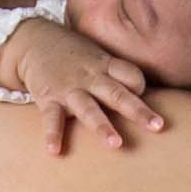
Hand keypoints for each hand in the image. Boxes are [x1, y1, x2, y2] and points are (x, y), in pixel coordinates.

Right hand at [0, 14, 167, 154]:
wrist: (34, 40)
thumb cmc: (74, 55)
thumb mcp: (98, 56)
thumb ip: (118, 75)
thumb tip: (144, 96)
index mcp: (105, 65)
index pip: (130, 74)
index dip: (139, 85)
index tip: (144, 95)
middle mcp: (90, 77)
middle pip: (117, 93)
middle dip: (137, 111)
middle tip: (157, 127)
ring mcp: (69, 89)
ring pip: (88, 109)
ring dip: (102, 126)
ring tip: (116, 144)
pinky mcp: (48, 98)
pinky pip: (51, 118)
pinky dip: (52, 134)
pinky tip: (54, 151)